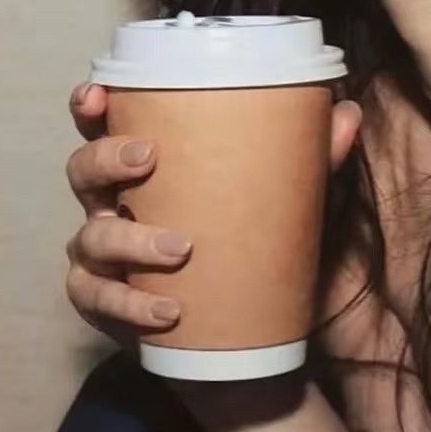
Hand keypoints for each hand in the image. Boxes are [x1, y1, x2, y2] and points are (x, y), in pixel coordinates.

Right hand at [63, 81, 362, 344]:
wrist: (242, 335)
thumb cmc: (249, 246)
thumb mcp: (286, 201)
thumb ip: (314, 159)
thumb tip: (348, 113)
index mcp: (144, 169)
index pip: (104, 126)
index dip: (90, 106)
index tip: (98, 96)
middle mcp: (113, 206)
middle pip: (82, 171)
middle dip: (105, 159)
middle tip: (146, 159)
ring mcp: (103, 258)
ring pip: (90, 238)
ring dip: (130, 241)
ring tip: (179, 248)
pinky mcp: (107, 305)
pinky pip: (100, 301)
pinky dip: (130, 304)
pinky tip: (167, 310)